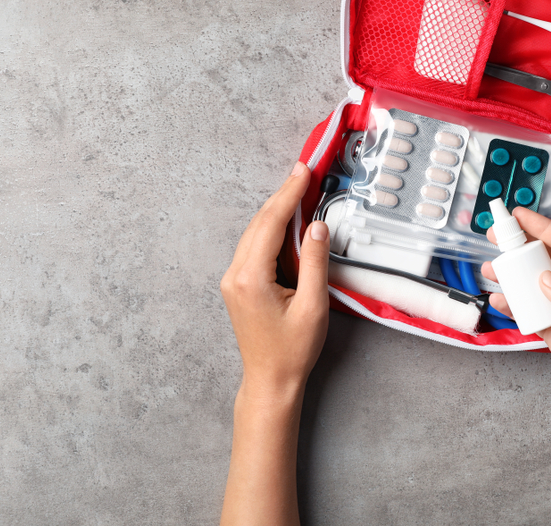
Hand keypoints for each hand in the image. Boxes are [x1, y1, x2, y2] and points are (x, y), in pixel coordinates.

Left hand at [220, 161, 330, 402]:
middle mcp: (236, 275)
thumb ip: (314, 262)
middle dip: (282, 196)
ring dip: (277, 211)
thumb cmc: (292, 349)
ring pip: (255, 232)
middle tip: (303, 172)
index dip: (288, 194)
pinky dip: (272, 229)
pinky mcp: (239, 284)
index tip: (303, 172)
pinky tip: (288, 221)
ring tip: (300, 190)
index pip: (270, 224)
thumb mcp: (313, 305)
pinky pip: (255, 246)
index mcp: (251, 279)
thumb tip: (316, 226)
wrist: (270, 379)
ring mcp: (234, 279)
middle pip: (259, 223)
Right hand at [482, 208, 550, 433]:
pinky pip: (532, 312)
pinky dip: (515, 305)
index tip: (521, 216)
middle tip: (497, 235)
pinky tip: (500, 300)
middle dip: (524, 246)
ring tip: (492, 269)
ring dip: (515, 276)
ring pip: (537, 285)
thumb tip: (544, 279)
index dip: (546, 229)